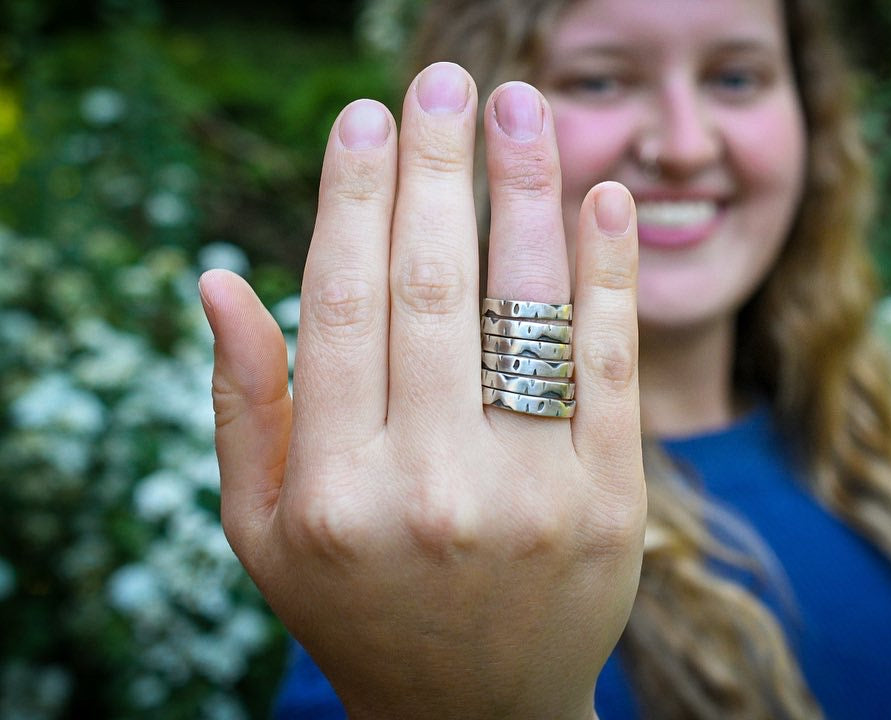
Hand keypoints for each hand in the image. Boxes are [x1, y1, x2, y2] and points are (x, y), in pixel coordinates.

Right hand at [199, 62, 643, 719]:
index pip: (342, 304)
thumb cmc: (357, 605)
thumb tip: (221, 277)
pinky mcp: (611, 505)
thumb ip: (241, 406)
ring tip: (523, 106)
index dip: (356, 197)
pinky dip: (608, 271)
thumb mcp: (264, 530)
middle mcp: (431, 489)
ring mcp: (531, 498)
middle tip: (444, 78)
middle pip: (437, 288)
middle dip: (439, 166)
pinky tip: (600, 196)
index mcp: (331, 491)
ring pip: (529, 311)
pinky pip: (612, 365)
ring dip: (527, 190)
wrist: (473, 712)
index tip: (368, 118)